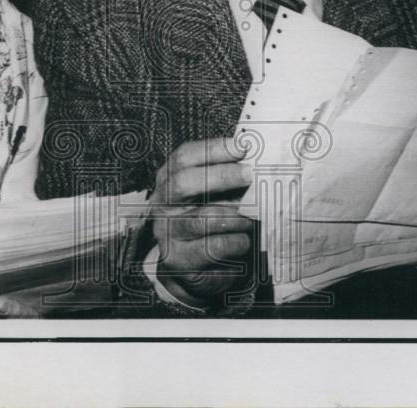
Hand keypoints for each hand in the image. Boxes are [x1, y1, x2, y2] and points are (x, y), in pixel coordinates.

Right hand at [150, 137, 253, 307]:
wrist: (193, 268)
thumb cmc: (208, 220)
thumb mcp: (212, 194)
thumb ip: (225, 176)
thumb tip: (254, 159)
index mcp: (168, 179)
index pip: (184, 157)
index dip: (213, 149)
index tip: (241, 147)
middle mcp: (162, 204)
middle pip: (183, 182)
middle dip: (221, 176)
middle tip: (249, 175)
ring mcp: (167, 232)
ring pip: (203, 218)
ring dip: (235, 216)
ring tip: (252, 218)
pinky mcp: (179, 260)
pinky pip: (214, 246)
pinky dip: (237, 241)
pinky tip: (244, 241)